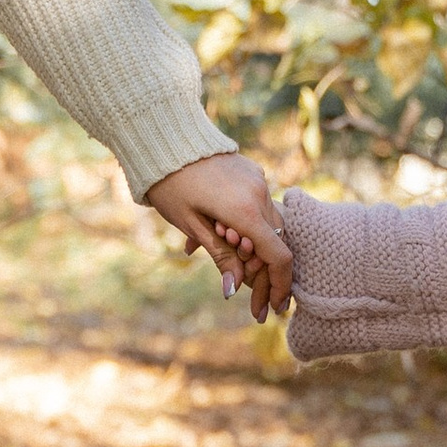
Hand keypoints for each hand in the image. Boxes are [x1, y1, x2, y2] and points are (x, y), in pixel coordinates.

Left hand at [145, 153, 291, 319]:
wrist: (167, 138)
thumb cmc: (171, 184)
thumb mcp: (192, 225)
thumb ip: (220, 256)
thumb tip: (234, 291)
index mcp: (245, 210)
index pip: (278, 256)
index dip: (280, 286)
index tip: (274, 309)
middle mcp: (260, 194)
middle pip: (275, 245)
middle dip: (263, 276)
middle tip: (252, 303)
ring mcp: (259, 181)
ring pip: (268, 227)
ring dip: (252, 251)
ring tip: (228, 263)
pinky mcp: (253, 174)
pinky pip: (257, 208)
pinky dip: (245, 228)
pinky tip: (220, 235)